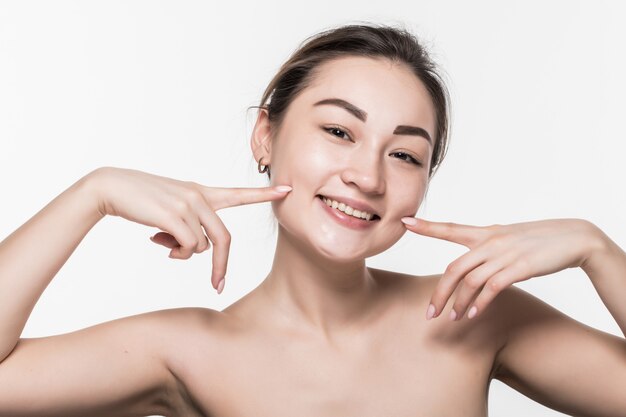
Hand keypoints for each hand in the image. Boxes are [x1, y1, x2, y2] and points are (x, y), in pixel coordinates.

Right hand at [88, 167, 291, 292]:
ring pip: (202, 247)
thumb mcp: (172, 211)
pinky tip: (156, 240)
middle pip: (224, 239)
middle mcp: (200, 196)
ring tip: (161, 240)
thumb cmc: (142, 201)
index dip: (264, 194)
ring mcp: (189, 204)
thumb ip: (190, 228)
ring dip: (183, 253)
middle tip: (217, 286)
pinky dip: (175, 253)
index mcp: (202, 192)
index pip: (239, 193)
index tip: (288, 190)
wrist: (111, 187)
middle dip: (221, 266)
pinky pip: (188, 248)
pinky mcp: (176, 215)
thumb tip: (193, 251)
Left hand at [400, 217, 602, 320]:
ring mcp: (504, 254)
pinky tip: (474, 314)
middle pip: (454, 268)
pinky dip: (480, 302)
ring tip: (454, 319)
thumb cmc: (537, 240)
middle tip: (430, 313)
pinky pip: (492, 287)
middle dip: (439, 293)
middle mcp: (490, 242)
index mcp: (485, 233)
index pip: (450, 228)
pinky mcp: (520, 267)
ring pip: (470, 280)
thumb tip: (470, 261)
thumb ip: (485, 247)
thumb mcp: (507, 238)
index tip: (405, 222)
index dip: (427, 226)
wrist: (573, 238)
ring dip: (459, 303)